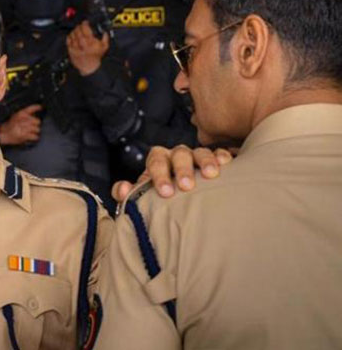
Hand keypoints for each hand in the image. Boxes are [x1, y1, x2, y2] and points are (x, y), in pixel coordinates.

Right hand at [0, 104, 41, 145]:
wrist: (3, 133)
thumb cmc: (11, 125)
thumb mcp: (17, 115)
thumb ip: (26, 113)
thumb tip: (37, 111)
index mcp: (21, 113)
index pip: (32, 108)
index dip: (38, 107)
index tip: (41, 107)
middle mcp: (23, 119)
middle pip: (38, 121)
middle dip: (36, 124)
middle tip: (32, 125)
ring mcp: (24, 128)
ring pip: (37, 129)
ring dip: (35, 131)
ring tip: (30, 131)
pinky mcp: (24, 135)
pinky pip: (35, 136)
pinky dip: (34, 137)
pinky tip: (31, 136)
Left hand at [67, 20, 109, 75]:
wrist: (90, 68)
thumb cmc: (96, 58)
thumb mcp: (104, 47)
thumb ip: (105, 38)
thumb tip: (104, 32)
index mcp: (90, 42)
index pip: (85, 29)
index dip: (84, 24)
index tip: (85, 22)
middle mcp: (82, 44)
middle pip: (78, 31)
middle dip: (79, 26)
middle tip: (81, 26)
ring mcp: (75, 48)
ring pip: (72, 35)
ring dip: (74, 31)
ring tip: (77, 30)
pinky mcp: (71, 51)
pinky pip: (68, 41)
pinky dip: (69, 37)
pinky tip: (72, 36)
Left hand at [111, 145, 234, 201]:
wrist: (179, 198)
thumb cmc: (160, 196)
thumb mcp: (144, 194)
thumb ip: (129, 193)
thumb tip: (122, 190)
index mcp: (158, 160)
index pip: (156, 161)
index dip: (160, 175)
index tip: (165, 192)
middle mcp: (177, 155)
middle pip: (179, 154)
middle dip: (182, 169)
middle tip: (186, 186)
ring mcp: (197, 156)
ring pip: (200, 152)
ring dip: (205, 161)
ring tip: (211, 175)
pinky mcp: (215, 160)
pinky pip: (219, 153)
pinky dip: (222, 156)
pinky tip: (226, 164)